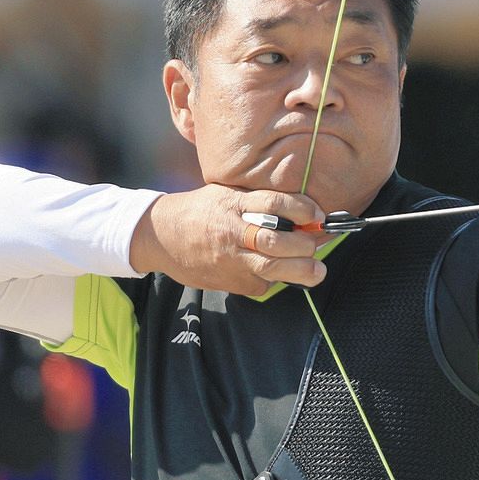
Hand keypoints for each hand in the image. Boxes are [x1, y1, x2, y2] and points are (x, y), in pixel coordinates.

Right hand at [129, 184, 326, 294]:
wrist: (161, 236)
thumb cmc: (201, 212)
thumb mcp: (227, 196)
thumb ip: (260, 203)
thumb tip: (303, 214)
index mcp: (232, 204)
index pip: (273, 204)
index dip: (301, 208)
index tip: (318, 214)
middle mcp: (231, 231)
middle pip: (275, 241)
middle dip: (304, 245)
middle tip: (316, 245)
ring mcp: (229, 259)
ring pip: (270, 268)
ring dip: (300, 271)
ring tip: (316, 271)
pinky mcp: (228, 281)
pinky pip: (260, 284)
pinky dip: (274, 279)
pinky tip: (279, 273)